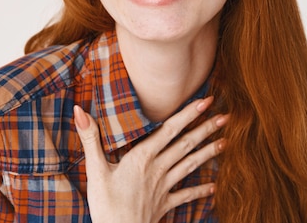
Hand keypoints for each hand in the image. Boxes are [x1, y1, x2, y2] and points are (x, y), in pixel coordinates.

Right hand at [74, 96, 226, 222]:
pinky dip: (200, 190)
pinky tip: (213, 187)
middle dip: (205, 129)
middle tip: (226, 116)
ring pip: (190, 166)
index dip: (187, 114)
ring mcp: (163, 188)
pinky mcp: (164, 205)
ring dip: (209, 153)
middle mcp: (157, 169)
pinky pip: (186, 195)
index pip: (169, 130)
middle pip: (185, 145)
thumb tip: (79, 109)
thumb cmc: (105, 205)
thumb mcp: (94, 169)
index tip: (205, 101)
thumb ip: (90, 138)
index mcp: (141, 157)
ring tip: (226, 142)